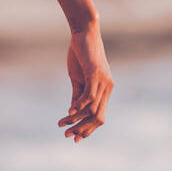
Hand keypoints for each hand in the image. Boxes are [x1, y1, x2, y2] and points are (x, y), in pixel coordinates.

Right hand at [58, 24, 112, 141]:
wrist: (84, 32)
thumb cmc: (80, 54)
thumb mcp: (77, 78)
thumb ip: (77, 95)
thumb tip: (72, 112)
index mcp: (105, 90)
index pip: (99, 116)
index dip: (88, 129)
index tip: (75, 138)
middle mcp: (108, 87)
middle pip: (98, 117)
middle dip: (83, 129)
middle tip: (68, 136)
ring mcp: (103, 81)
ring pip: (93, 109)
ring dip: (77, 119)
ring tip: (64, 124)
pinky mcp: (95, 73)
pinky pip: (89, 95)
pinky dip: (79, 106)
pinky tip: (69, 111)